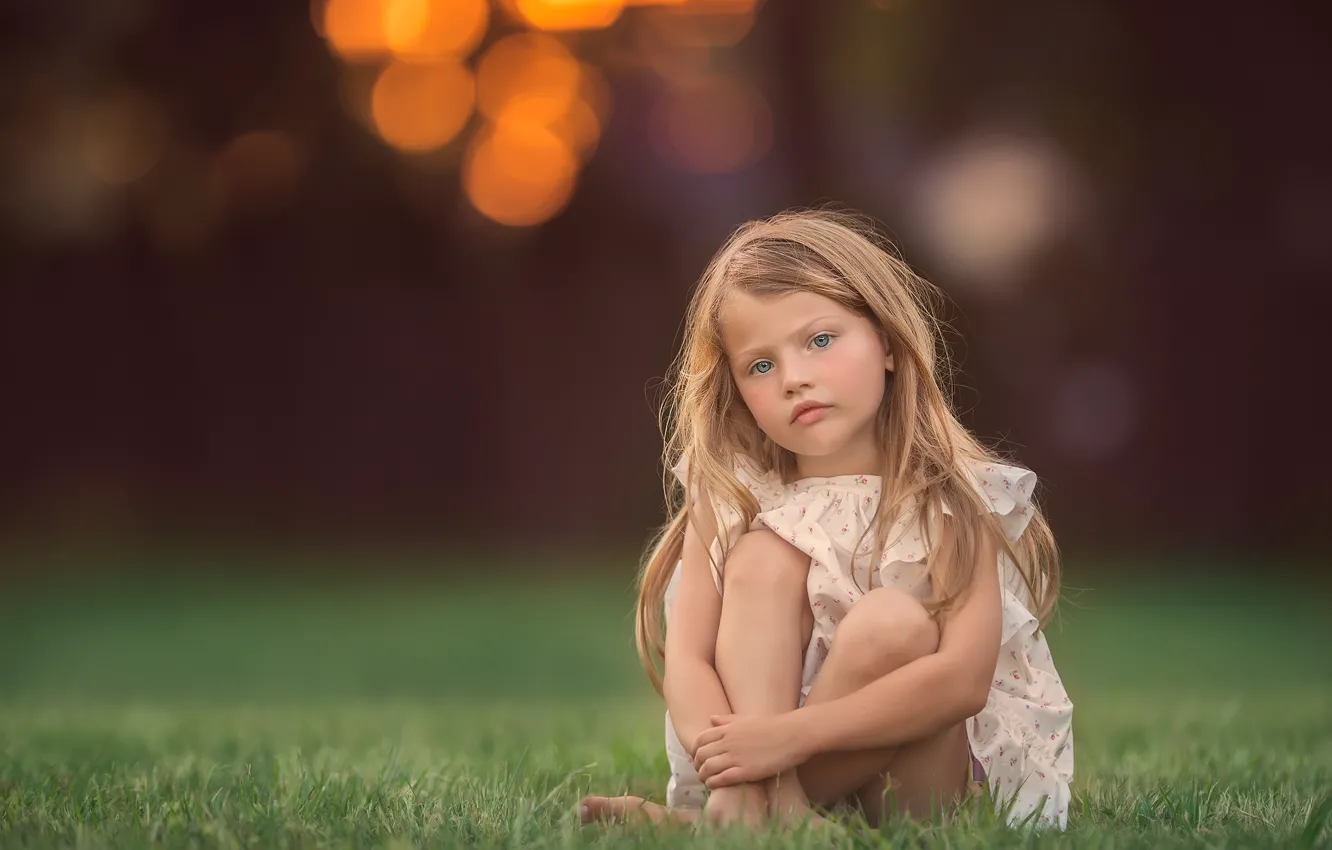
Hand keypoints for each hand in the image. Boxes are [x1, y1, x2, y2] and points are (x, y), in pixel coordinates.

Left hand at [691, 712, 809, 788]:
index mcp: (728, 728)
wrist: (793, 734)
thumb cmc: (774, 726)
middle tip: (699, 771)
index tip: (696, 757)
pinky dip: (713, 782)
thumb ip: (728, 720)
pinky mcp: (746, 770)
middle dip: (696, 764)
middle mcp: (728, 741)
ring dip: (702, 775)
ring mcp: (736, 756)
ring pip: (708, 767)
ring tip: (704, 780)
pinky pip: (721, 778)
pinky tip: (713, 785)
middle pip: (701, 754)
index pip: (700, 739)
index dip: (694, 750)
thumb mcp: (748, 718)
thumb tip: (711, 719)